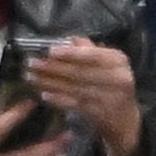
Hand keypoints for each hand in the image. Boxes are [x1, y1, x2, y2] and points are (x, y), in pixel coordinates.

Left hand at [25, 37, 143, 155]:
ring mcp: (109, 97)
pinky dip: (57, 98)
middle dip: (52, 67)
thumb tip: (68, 40)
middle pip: (79, 72)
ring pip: (74, 88)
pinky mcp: (99, 112)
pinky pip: (74, 103)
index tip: (49, 51)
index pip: (92, 55)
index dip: (70, 53)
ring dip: (49, 82)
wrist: (124, 116)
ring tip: (30, 76)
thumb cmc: (110, 81)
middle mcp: (118, 78)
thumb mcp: (107, 62)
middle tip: (30, 63)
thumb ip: (88, 49)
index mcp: (118, 60)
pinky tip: (43, 93)